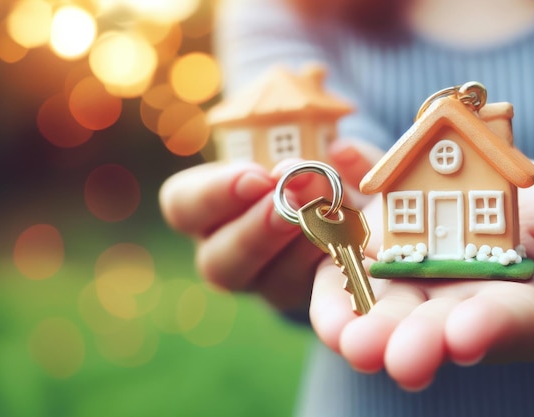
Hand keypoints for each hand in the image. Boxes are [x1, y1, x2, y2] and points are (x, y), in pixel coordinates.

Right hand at [159, 140, 380, 311]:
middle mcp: (225, 251)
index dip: (215, 194)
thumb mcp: (303, 141)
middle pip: (217, 262)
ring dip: (300, 251)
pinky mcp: (304, 296)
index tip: (257, 177)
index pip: (183, 205)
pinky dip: (334, 263)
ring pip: (267, 284)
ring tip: (327, 221)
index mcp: (204, 207)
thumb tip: (343, 150)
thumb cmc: (298, 163)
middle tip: (290, 207)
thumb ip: (323, 144)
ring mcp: (264, 281)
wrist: (332, 201)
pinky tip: (350, 241)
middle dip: (257, 232)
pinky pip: (313, 292)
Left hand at [309, 161, 533, 390]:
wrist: (499, 195)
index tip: (466, 335)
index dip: (487, 328)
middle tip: (400, 360)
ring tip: (351, 343)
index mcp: (513, 304)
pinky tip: (327, 311)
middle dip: (417, 342)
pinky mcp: (374, 258)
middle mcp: (455, 304)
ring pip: (387, 311)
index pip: (505, 321)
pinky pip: (349, 281)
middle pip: (435, 328)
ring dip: (367, 328)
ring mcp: (410, 282)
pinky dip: (336, 294)